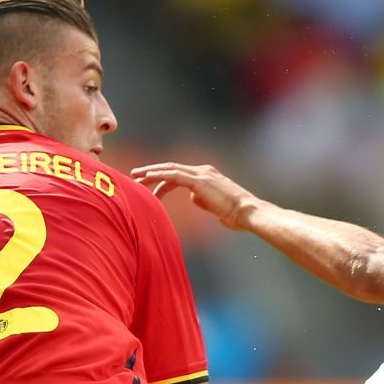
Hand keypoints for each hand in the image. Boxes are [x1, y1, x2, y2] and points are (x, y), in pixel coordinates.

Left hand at [130, 161, 256, 228]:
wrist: (248, 213)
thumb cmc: (236, 215)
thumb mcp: (215, 208)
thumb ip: (203, 201)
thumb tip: (193, 198)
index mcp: (207, 176)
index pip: (179, 175)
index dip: (162, 179)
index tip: (148, 186)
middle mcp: (203, 171)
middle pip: (172, 168)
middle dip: (152, 172)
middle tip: (135, 176)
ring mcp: (201, 174)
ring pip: (170, 169)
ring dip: (151, 172)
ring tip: (136, 176)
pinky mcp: (200, 180)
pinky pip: (175, 175)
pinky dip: (160, 174)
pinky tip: (148, 176)